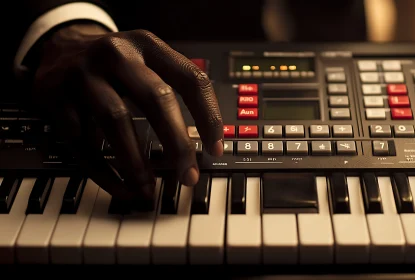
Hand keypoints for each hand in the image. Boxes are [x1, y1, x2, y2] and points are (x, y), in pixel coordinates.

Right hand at [30, 23, 223, 207]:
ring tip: (148, 189)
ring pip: (117, 121)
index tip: (215, 150)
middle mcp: (117, 55)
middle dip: (177, 144)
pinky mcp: (55, 96)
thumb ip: (173, 88)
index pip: (191, 79)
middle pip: (156, 99)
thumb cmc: (114, 63)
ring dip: (136, 162)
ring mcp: (84, 73)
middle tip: (188, 176)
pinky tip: (119, 187)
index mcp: (148, 45)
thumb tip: (204, 144)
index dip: (209, 117)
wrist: (59, 45)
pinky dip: (103, 170)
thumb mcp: (145, 59)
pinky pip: (82, 141)